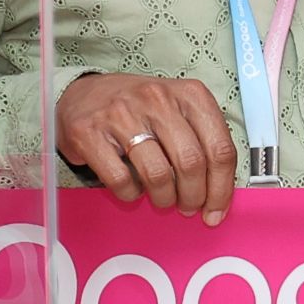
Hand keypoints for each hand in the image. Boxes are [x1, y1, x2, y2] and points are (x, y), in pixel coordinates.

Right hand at [55, 71, 240, 225]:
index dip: (222, 187)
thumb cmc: (139, 109)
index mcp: (189, 94)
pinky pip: (121, 179)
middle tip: (189, 208)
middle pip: (192, 163)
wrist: (81, 94)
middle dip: (194, 196)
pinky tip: (133, 189)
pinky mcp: (90, 133)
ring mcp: (122, 114)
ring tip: (163, 200)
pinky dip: (131, 194)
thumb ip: (202, 141)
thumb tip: (218, 191)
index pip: (220, 148)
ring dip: (165, 198)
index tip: (217, 209)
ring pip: (158, 174)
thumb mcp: (178, 111)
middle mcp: (158, 99)